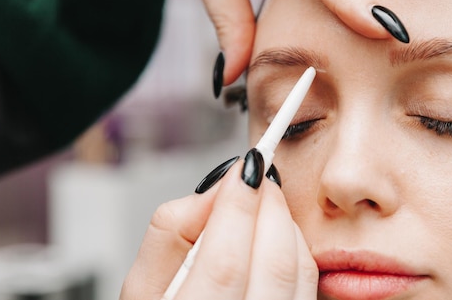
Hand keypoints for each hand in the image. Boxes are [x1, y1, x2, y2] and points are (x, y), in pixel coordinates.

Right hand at [120, 160, 317, 299]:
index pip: (225, 261)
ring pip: (299, 269)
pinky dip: (295, 247)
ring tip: (262, 202)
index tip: (244, 166)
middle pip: (274, 262)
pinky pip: (309, 282)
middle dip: (269, 204)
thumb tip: (217, 187)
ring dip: (284, 222)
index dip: (238, 206)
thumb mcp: (142, 285)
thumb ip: (171, 230)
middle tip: (257, 174)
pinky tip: (273, 236)